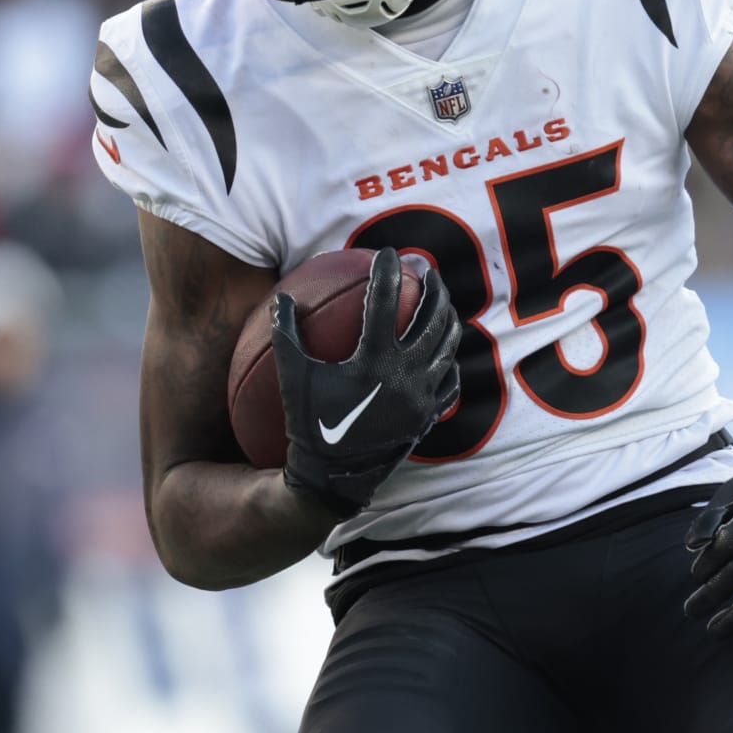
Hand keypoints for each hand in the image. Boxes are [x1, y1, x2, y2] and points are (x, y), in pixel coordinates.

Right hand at [272, 248, 461, 518]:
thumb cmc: (308, 425)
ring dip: (447, 318)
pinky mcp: (429, 416)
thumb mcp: (292, 378)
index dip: (388, 272)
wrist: (333, 479)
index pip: (385, 302)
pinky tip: (444, 352)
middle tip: (427, 270)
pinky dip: (450, 362)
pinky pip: (451, 382)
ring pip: (449, 346)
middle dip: (433, 288)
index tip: (388, 253)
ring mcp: (422, 397)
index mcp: (374, 361)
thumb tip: (281, 298)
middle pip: (432, 318)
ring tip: (440, 302)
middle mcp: (406, 376)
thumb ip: (286, 335)